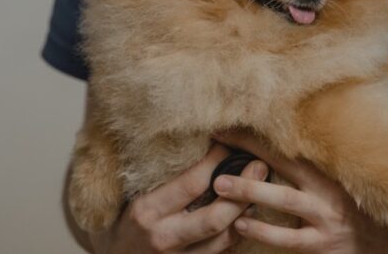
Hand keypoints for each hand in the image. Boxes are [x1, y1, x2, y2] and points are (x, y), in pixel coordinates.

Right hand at [88, 143, 267, 253]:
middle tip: (260, 167)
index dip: (217, 162)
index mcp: (147, 210)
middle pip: (215, 217)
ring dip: (246, 213)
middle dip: (242, 191)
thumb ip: (166, 177)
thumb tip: (204, 144)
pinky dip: (238, 233)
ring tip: (261, 190)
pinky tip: (248, 215)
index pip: (192, 183)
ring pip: (223, 239)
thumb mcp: (137, 195)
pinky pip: (221, 252)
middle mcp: (162, 237)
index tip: (231, 145)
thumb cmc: (126, 219)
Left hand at [212, 130, 387, 253]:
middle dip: (250, 149)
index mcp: (330, 170)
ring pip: (284, 200)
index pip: (288, 144)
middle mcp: (327, 189)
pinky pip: (287, 238)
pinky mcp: (321, 245)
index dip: (258, 133)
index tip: (229, 122)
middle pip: (285, 162)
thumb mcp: (343, 180)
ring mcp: (324, 218)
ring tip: (220, 186)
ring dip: (250, 191)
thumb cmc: (361, 210)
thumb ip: (317, 163)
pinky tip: (240, 224)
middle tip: (218, 141)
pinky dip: (263, 231)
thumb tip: (288, 137)